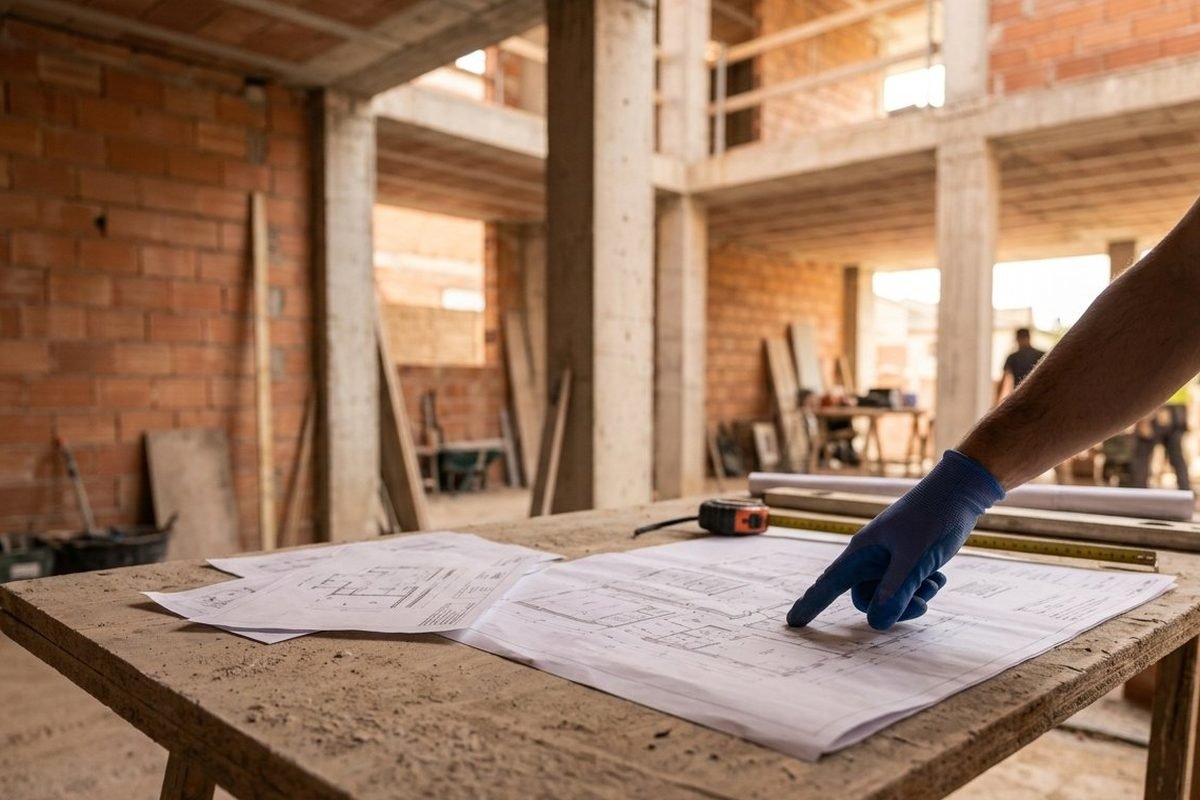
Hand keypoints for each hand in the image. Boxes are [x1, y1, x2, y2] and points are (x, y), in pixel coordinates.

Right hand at [787, 450, 1004, 630]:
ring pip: (887, 594)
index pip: (828, 584)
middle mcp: (870, 556)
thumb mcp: (915, 559)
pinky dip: (920, 587)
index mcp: (862, 552)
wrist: (958, 491)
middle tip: (922, 603)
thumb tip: (876, 623)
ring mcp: (887, 557)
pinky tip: (937, 576)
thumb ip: (895, 591)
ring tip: (933, 582)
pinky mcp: (904, 558)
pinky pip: (902, 585)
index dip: (810, 604)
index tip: (792, 623)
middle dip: (892, 606)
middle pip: (867, 598)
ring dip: (910, 596)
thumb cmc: (933, 518)